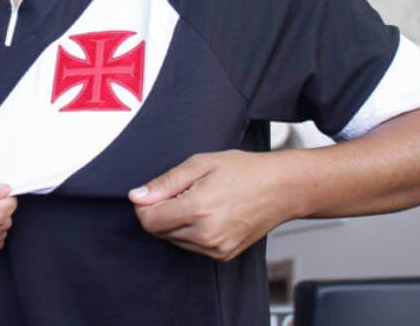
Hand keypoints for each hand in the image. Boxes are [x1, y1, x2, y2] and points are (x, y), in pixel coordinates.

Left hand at [128, 150, 298, 261]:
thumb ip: (165, 183)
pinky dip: (191, 231)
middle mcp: (206, 235)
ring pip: (174, 240)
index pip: (148, 220)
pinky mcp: (224, 255)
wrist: (282, 188)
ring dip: (176, 222)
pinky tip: (209, 213)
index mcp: (198, 210)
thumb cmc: (245, 170)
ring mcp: (216, 249)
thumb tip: (137, 196)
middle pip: (159, 231)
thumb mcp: (200, 164)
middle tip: (184, 191)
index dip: (145, 205)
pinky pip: (192, 247)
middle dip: (161, 212)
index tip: (156, 192)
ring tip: (200, 200)